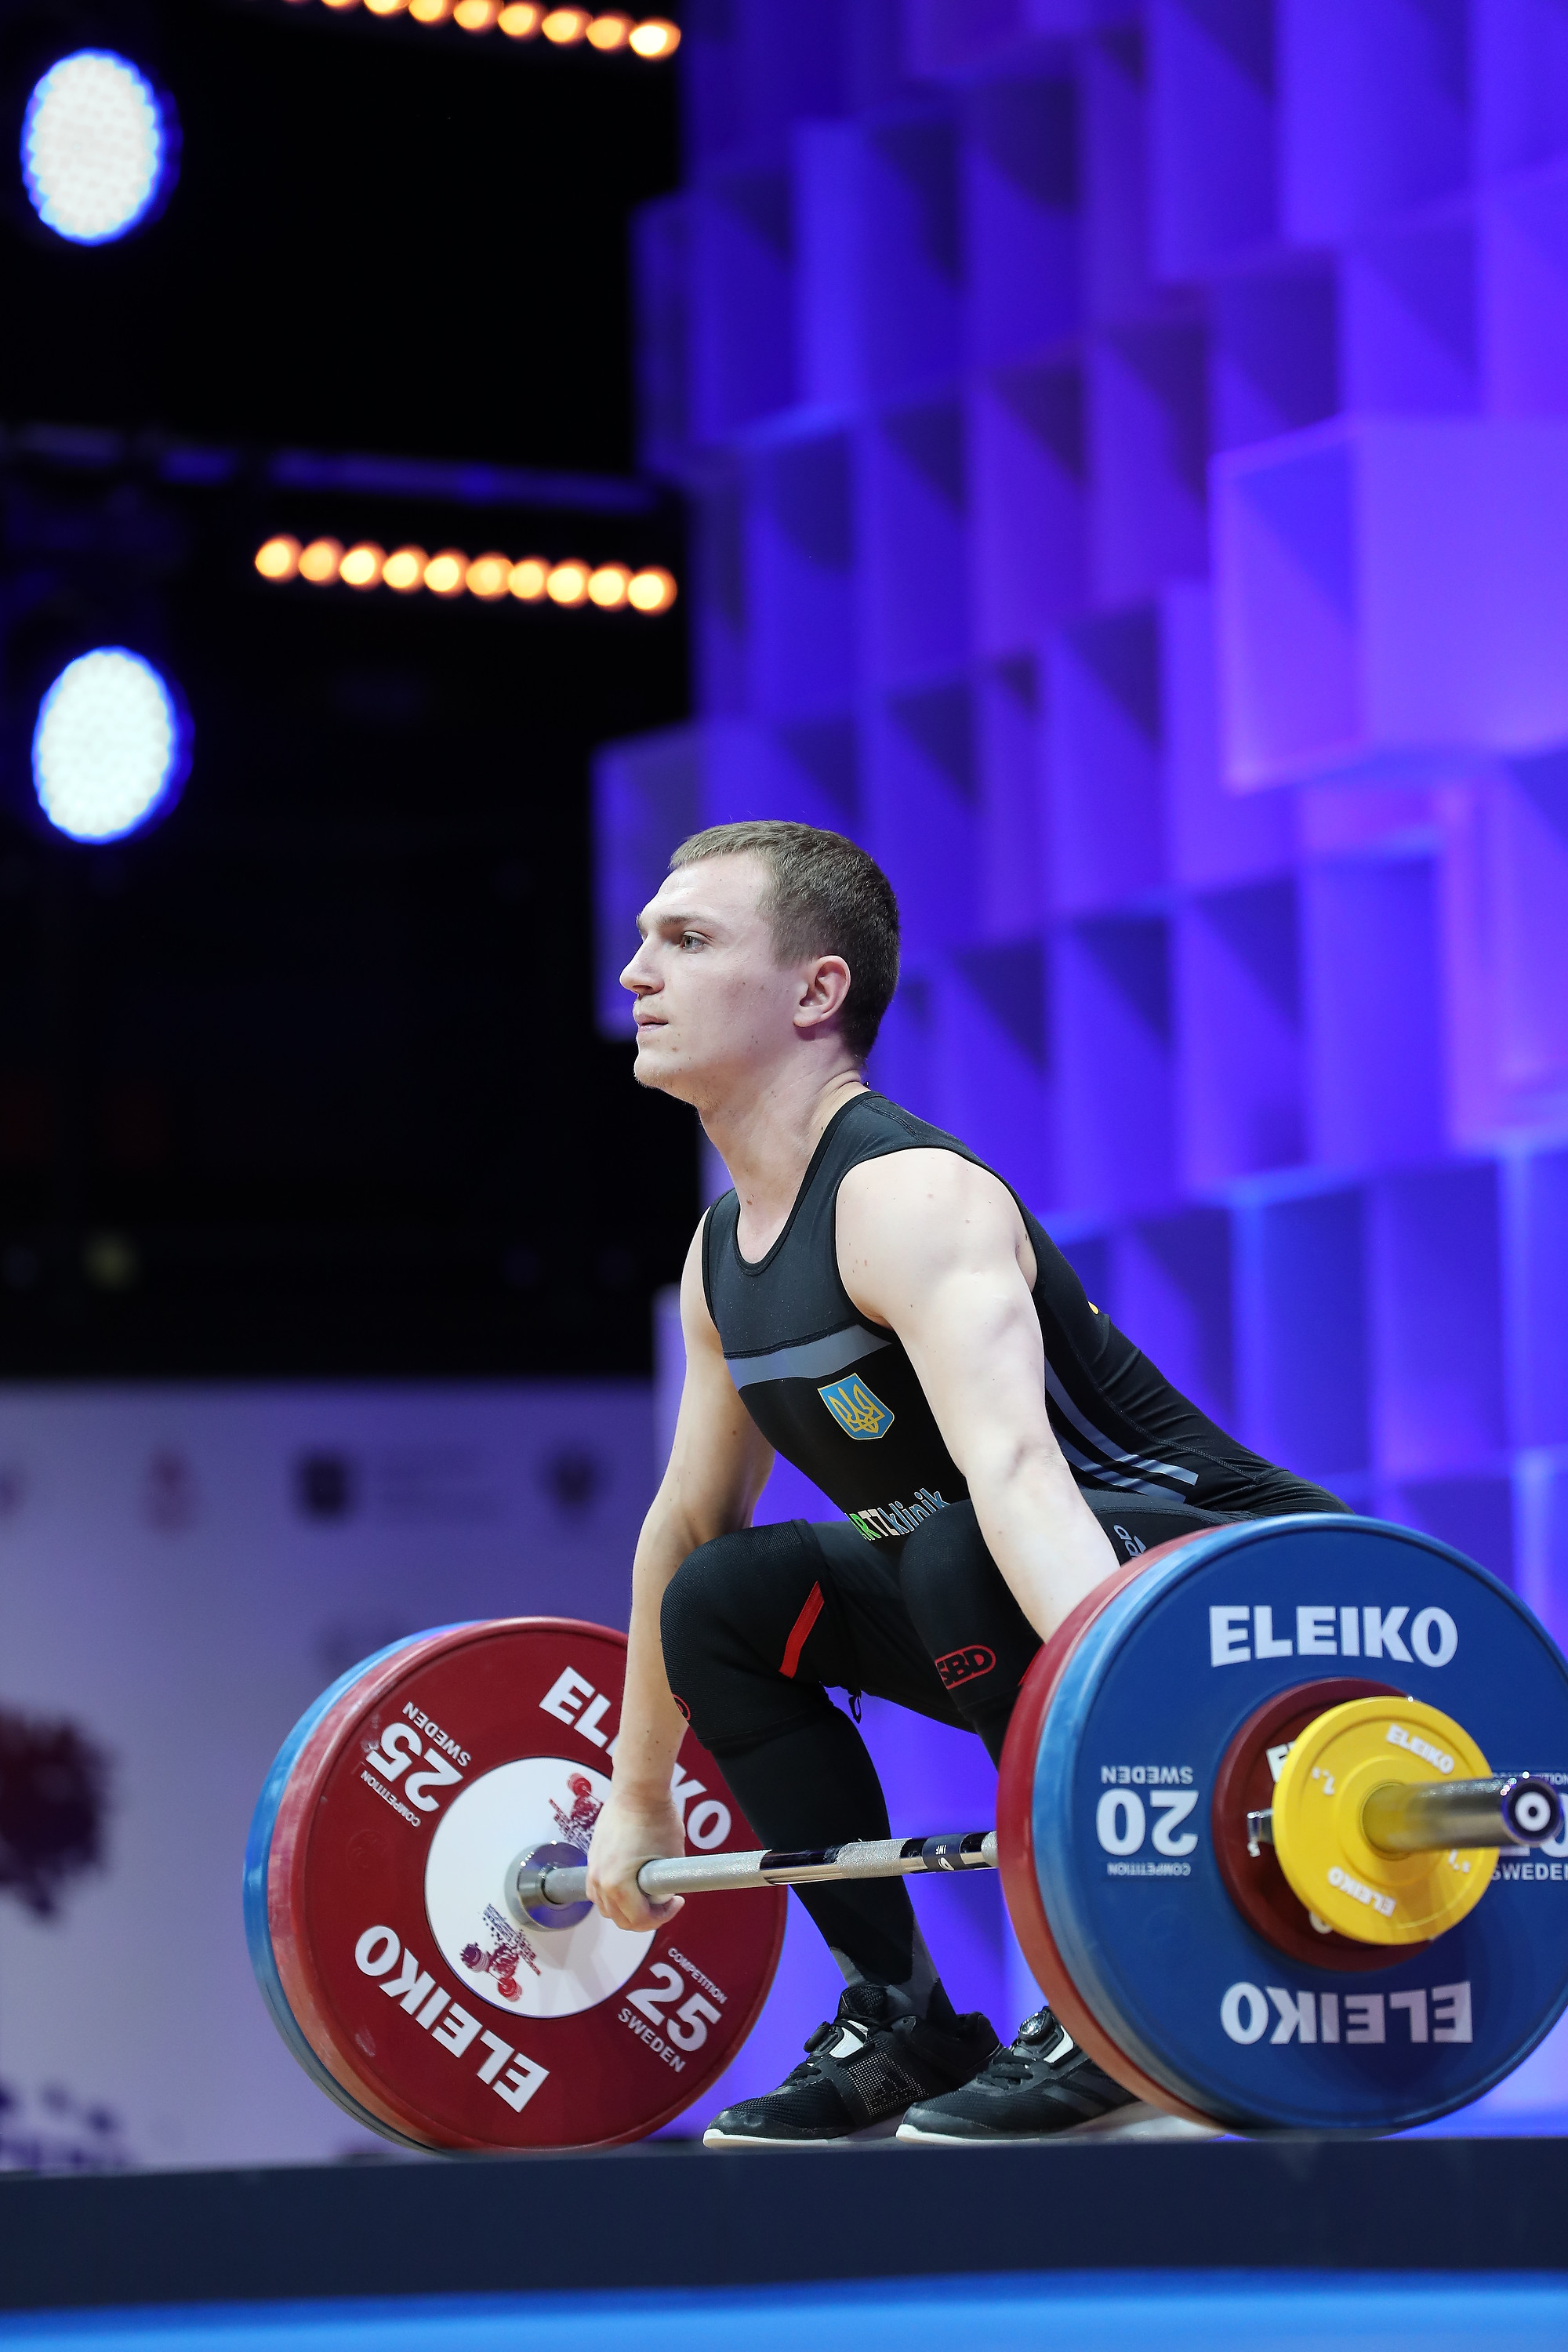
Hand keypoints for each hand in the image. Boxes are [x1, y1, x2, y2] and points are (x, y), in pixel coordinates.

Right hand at [586, 1786, 685, 1931]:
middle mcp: (599, 1880)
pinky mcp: (592, 1858)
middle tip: (665, 1902)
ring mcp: (593, 1869)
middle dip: (646, 1916)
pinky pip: (598, 1889)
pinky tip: (631, 1884)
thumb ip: (665, 1887)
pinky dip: (613, 1895)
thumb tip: (661, 1898)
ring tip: (648, 1895)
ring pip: (606, 1907)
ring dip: (627, 1908)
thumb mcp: (671, 1860)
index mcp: (618, 1884)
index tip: (676, 1902)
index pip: (639, 1920)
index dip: (663, 1917)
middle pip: (620, 1919)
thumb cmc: (656, 1818)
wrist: (638, 1789)